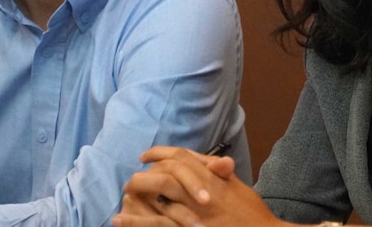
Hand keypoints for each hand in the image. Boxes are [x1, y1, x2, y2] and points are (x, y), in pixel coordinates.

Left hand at [114, 146, 283, 226]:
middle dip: (145, 174)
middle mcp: (201, 191)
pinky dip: (137, 221)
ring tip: (123, 195)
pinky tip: (121, 219)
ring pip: (158, 197)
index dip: (160, 153)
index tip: (145, 155)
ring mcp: (194, 212)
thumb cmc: (251, 214)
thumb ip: (222, 174)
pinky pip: (158, 224)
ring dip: (137, 194)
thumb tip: (217, 161)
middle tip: (132, 179)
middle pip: (165, 173)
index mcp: (211, 177)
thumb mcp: (237, 189)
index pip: (180, 157)